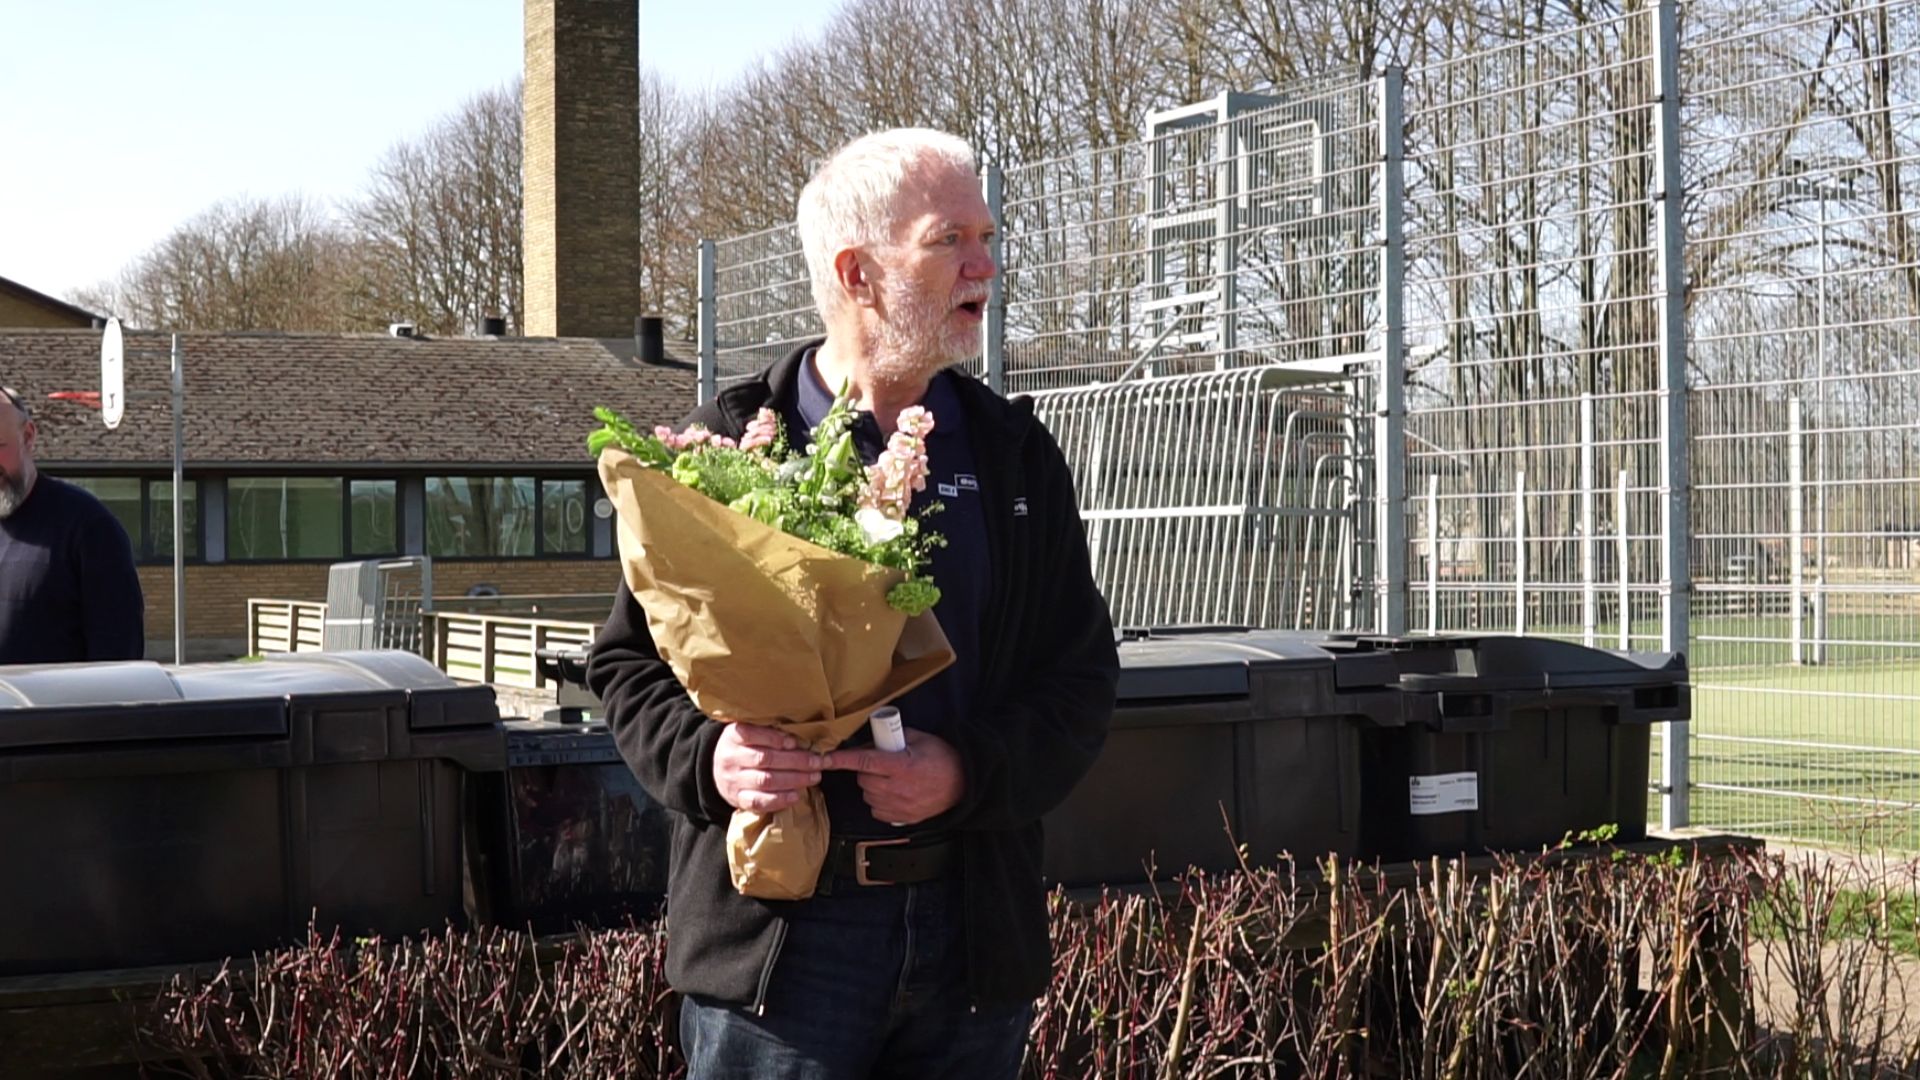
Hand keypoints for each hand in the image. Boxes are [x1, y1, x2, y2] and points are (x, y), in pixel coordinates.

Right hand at [712, 723, 823, 812]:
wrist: (717, 770)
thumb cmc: (745, 747)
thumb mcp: (753, 733)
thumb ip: (775, 732)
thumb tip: (809, 737)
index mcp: (733, 735)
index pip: (752, 734)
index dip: (775, 738)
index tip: (795, 742)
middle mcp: (730, 758)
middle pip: (765, 759)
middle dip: (795, 761)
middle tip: (817, 762)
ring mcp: (733, 780)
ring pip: (765, 781)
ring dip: (793, 779)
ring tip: (813, 777)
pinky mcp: (738, 799)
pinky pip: (759, 802)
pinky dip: (779, 800)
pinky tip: (796, 796)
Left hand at [824, 729, 963, 825]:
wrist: (964, 783)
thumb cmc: (943, 758)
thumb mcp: (920, 739)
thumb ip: (893, 739)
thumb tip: (872, 741)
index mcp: (902, 765)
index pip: (864, 761)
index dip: (842, 760)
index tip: (826, 759)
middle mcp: (898, 788)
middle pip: (863, 780)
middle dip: (866, 770)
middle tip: (880, 764)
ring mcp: (900, 806)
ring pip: (868, 796)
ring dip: (872, 786)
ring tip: (890, 779)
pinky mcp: (902, 818)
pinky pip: (877, 810)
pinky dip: (879, 801)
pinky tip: (893, 792)